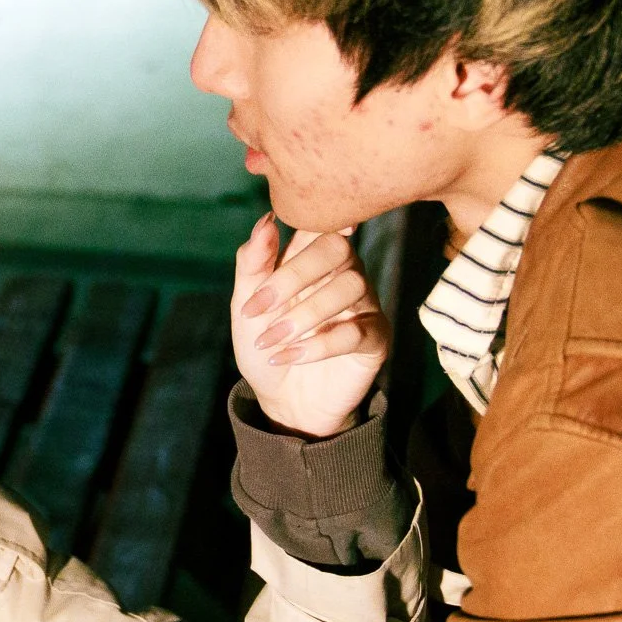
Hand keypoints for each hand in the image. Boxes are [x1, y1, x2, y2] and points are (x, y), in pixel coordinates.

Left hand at [231, 214, 388, 437]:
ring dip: (303, 315)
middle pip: (337, 248)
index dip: (287, 245)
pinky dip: (318, 345)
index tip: (260, 278)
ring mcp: (364, 304)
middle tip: (259, 310)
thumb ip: (253, 263)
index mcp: (312, 257)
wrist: (282, 400)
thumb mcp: (246, 304)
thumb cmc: (265, 343)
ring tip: (272, 341)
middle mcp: (344, 273)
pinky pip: (356, 331)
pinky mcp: (375, 339)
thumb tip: (265, 221)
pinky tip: (290, 356)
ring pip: (350, 286)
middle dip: (293, 276)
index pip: (315, 226)